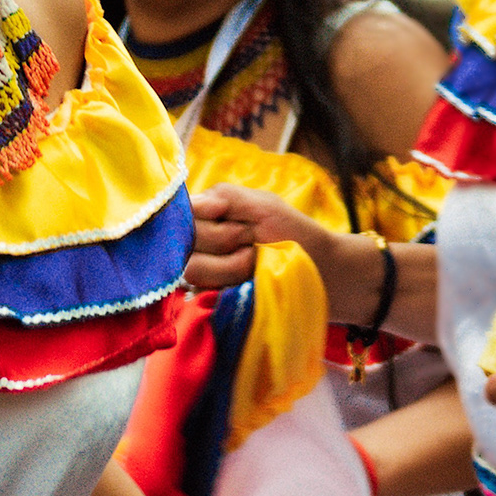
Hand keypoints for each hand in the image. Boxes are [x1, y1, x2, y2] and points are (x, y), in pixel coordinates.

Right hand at [187, 182, 347, 293]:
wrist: (319, 270)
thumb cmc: (292, 232)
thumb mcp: (263, 204)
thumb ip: (225, 197)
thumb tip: (192, 203)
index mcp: (205, 214)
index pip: (177, 213)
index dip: (199, 217)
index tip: (226, 216)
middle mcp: (196, 242)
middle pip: (183, 241)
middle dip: (223, 238)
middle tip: (251, 239)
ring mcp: (202, 272)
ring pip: (193, 268)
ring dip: (230, 264)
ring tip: (254, 261)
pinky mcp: (210, 297)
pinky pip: (205, 291)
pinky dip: (232, 283)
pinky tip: (248, 280)